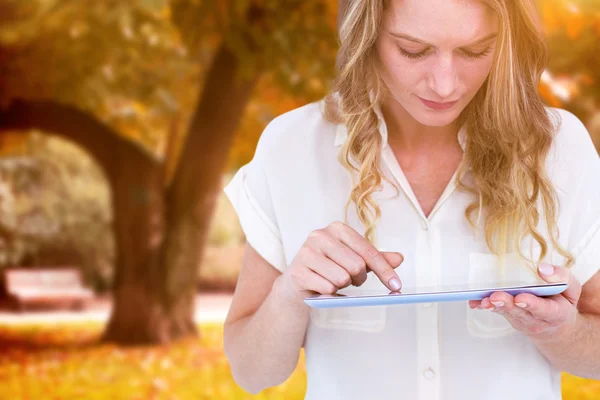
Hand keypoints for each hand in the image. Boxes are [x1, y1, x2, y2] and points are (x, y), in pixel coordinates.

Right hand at [277, 221, 403, 304]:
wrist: (297, 282)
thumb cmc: (328, 267)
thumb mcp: (354, 260)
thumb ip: (375, 259)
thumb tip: (399, 258)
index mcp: (337, 228)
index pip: (368, 251)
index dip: (385, 270)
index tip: (396, 285)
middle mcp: (320, 235)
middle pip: (356, 265)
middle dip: (358, 279)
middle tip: (351, 280)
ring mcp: (307, 252)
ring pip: (341, 278)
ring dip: (342, 286)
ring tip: (333, 281)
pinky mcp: (298, 271)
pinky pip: (326, 288)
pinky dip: (329, 293)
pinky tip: (321, 287)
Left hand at [468, 263, 581, 340]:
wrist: (556, 326)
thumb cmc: (562, 301)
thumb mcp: (570, 288)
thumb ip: (562, 277)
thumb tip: (542, 268)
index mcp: (556, 313)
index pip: (544, 310)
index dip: (532, 304)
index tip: (520, 298)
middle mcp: (537, 320)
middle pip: (520, 313)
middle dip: (507, 305)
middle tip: (495, 297)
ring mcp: (521, 320)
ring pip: (506, 313)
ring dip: (494, 306)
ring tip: (484, 300)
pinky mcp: (509, 317)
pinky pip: (496, 311)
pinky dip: (484, 307)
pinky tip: (474, 303)